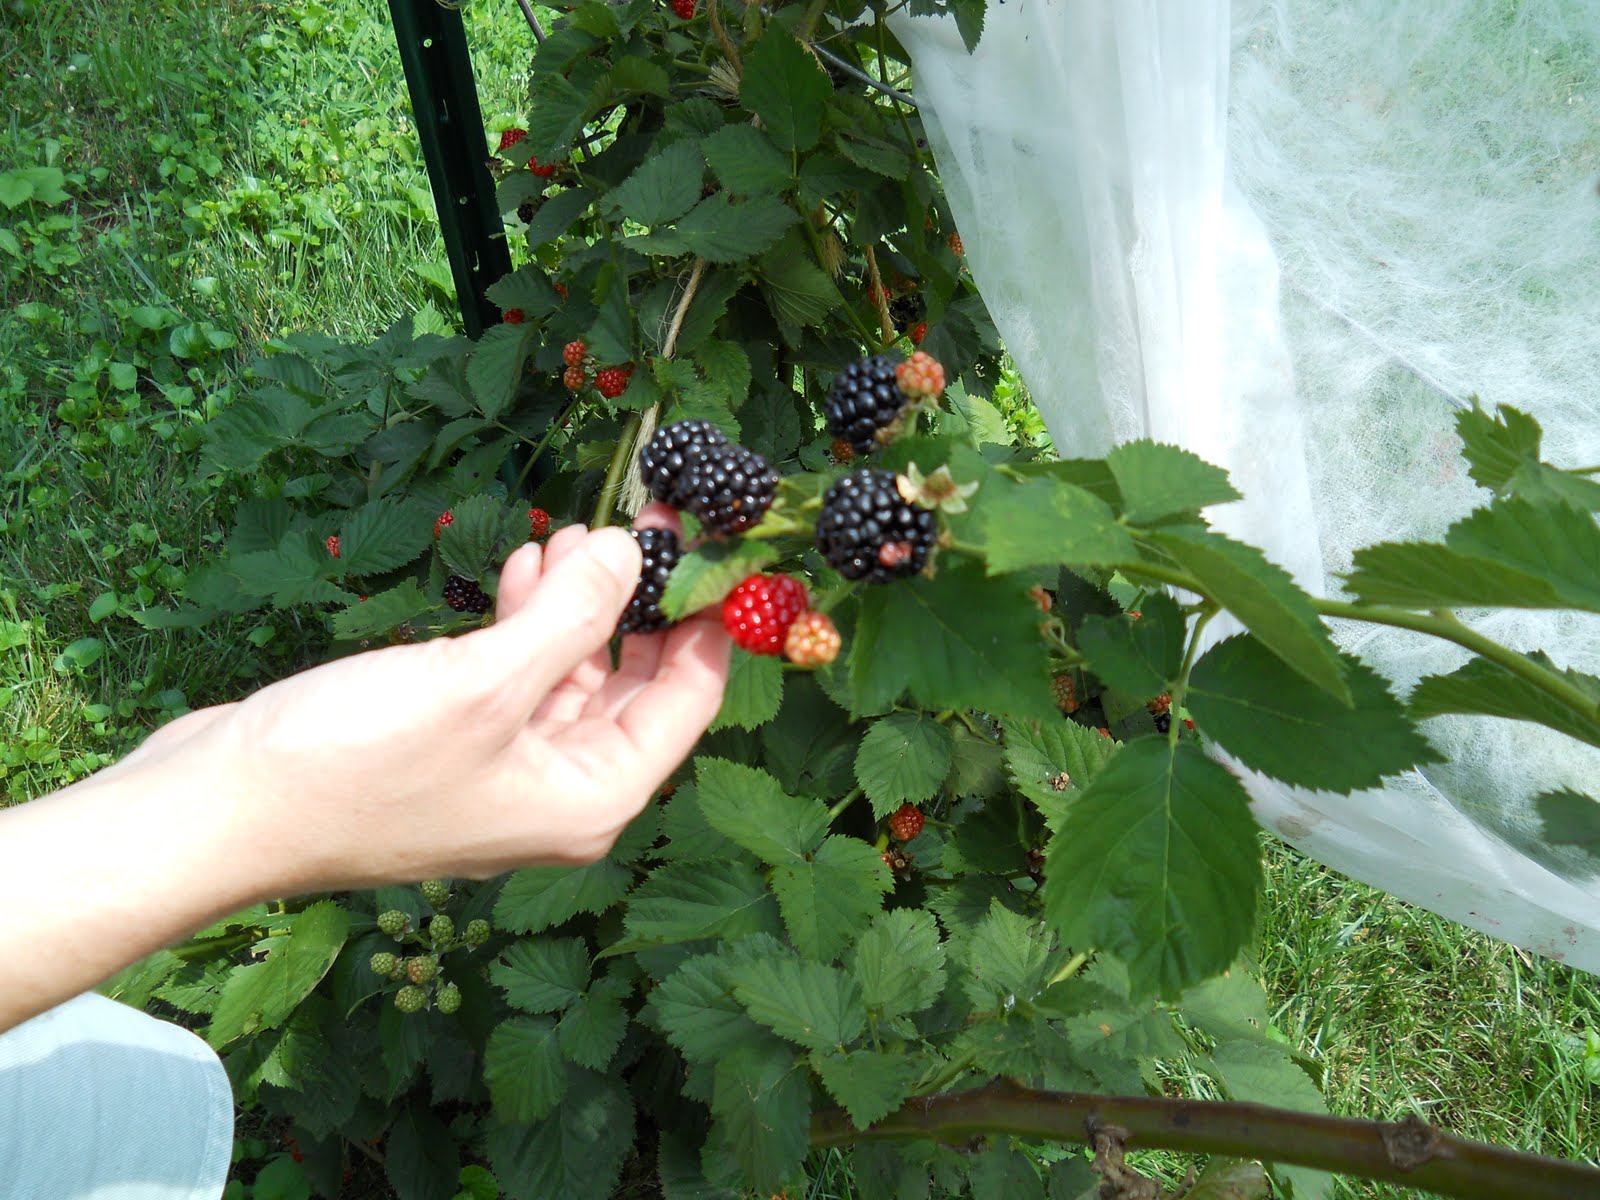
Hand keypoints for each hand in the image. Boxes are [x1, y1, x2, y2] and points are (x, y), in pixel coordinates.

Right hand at [176, 508, 728, 892]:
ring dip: (578, 603)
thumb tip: (637, 552)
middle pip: (636, 686)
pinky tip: (521, 567)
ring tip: (576, 532)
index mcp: (591, 798)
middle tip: (644, 522)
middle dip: (639, 602)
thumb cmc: (360, 761)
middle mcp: (560, 793)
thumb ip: (574, 614)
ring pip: (572, 673)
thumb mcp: (487, 680)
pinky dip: (525, 622)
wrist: (224, 809)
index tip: (713, 546)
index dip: (707, 621)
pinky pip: (517, 676)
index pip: (689, 703)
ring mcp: (506, 772)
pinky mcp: (455, 745)